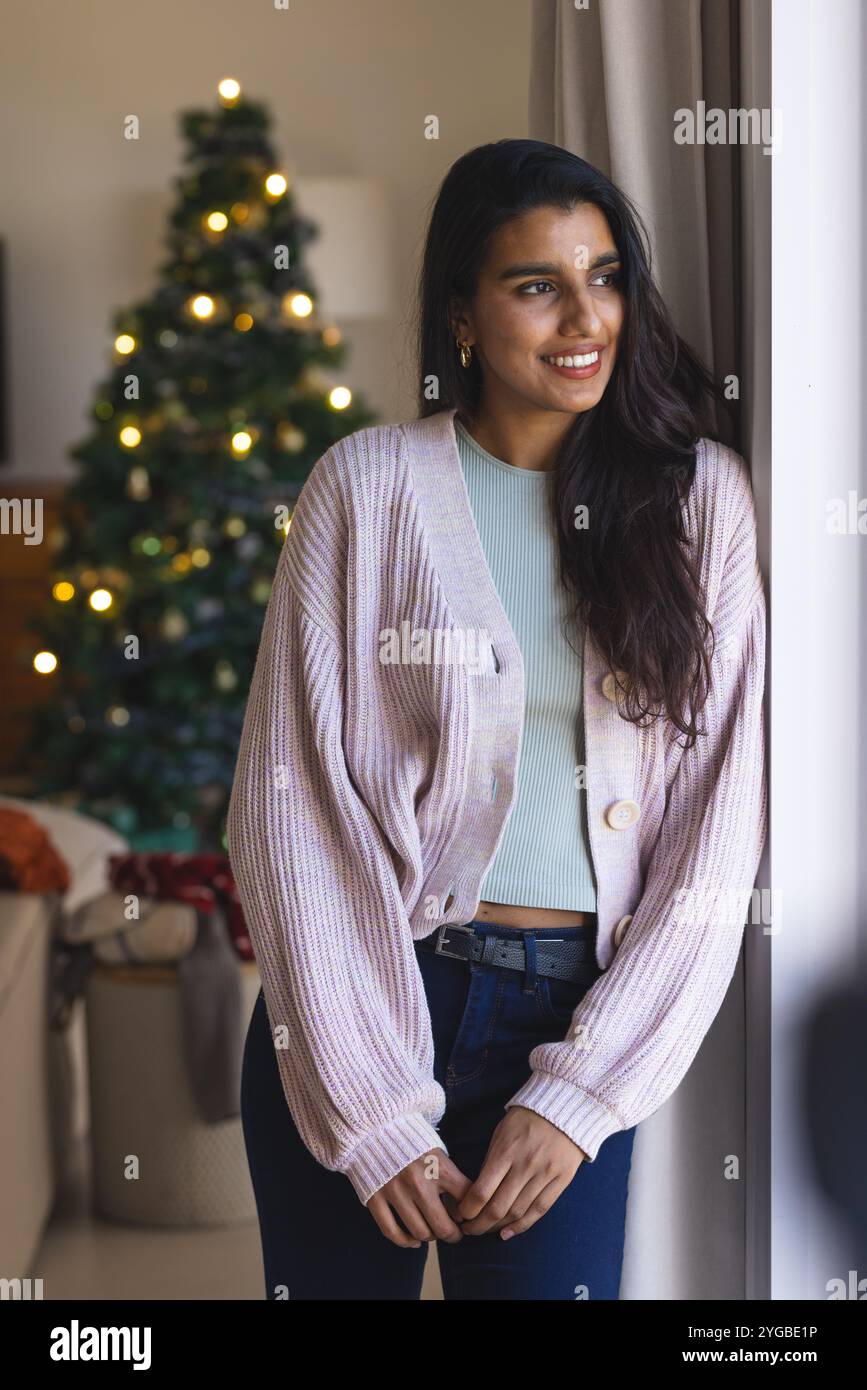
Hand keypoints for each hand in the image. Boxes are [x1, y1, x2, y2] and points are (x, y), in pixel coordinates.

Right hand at [367, 1150, 471, 1247]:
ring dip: (430, 1238)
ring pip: (420, 1232)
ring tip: (433, 1232)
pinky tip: (413, 1240)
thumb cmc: (412, 1142)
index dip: (469, 1213)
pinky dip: (406, 1241)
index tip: (466, 1217)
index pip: (465, 1200)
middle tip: (454, 1234)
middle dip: (453, 1235)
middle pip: (443, 1226)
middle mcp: (418, 1181)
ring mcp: (395, 1191)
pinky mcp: (375, 1198)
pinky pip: (392, 1231)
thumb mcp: (437, 1152)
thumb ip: (450, 1178)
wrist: (374, 1127)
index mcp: (438, 1167)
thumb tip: (460, 1212)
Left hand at [455, 1107, 585, 1238]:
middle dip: (478, 1224)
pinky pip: (539, 1210)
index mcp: (506, 1152)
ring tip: (485, 1231)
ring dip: (497, 1227)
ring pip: (517, 1213)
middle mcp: (525, 1166)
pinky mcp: (560, 1181)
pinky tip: (507, 1233)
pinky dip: (522, 1226)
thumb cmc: (526, 1119)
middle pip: (498, 1208)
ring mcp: (544, 1175)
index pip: (482, 1191)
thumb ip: (491, 1162)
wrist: (564, 1107)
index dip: (468, 1209)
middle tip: (468, 1230)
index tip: (460, 1215)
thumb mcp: (501, 1133)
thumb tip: (478, 1192)